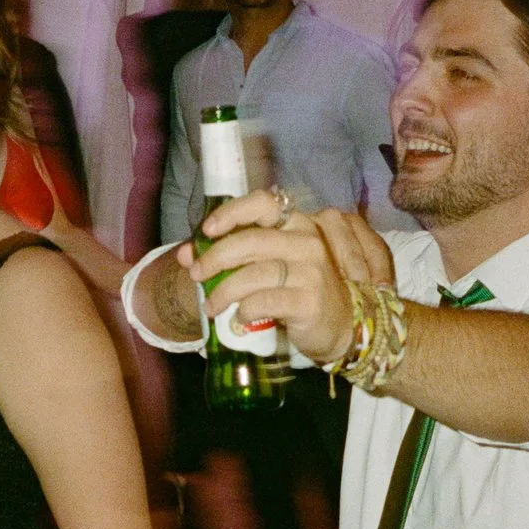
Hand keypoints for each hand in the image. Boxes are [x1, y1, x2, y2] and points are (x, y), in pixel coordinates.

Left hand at [186, 190, 354, 364]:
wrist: (343, 324)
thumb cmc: (299, 290)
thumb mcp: (270, 265)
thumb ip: (232, 255)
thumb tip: (185, 254)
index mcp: (298, 225)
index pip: (263, 203)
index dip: (231, 213)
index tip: (208, 230)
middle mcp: (307, 242)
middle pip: (250, 241)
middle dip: (215, 258)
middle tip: (196, 274)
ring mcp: (311, 271)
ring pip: (253, 274)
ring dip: (223, 291)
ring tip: (211, 306)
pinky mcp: (309, 301)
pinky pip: (264, 301)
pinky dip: (245, 310)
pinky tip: (240, 317)